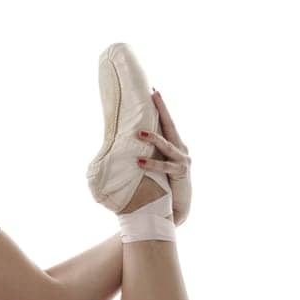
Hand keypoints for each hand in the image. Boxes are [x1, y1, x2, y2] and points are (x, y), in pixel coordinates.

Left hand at [142, 88, 192, 225]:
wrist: (174, 210)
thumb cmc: (159, 186)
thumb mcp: (150, 165)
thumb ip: (141, 152)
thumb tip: (116, 142)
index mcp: (173, 144)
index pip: (165, 122)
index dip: (160, 106)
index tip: (152, 89)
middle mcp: (181, 148)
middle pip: (170, 125)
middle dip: (162, 108)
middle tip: (154, 93)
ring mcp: (184, 160)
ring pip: (167, 144)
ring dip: (152, 138)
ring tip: (138, 132)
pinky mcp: (182, 173)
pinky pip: (165, 166)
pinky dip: (152, 164)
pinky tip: (139, 162)